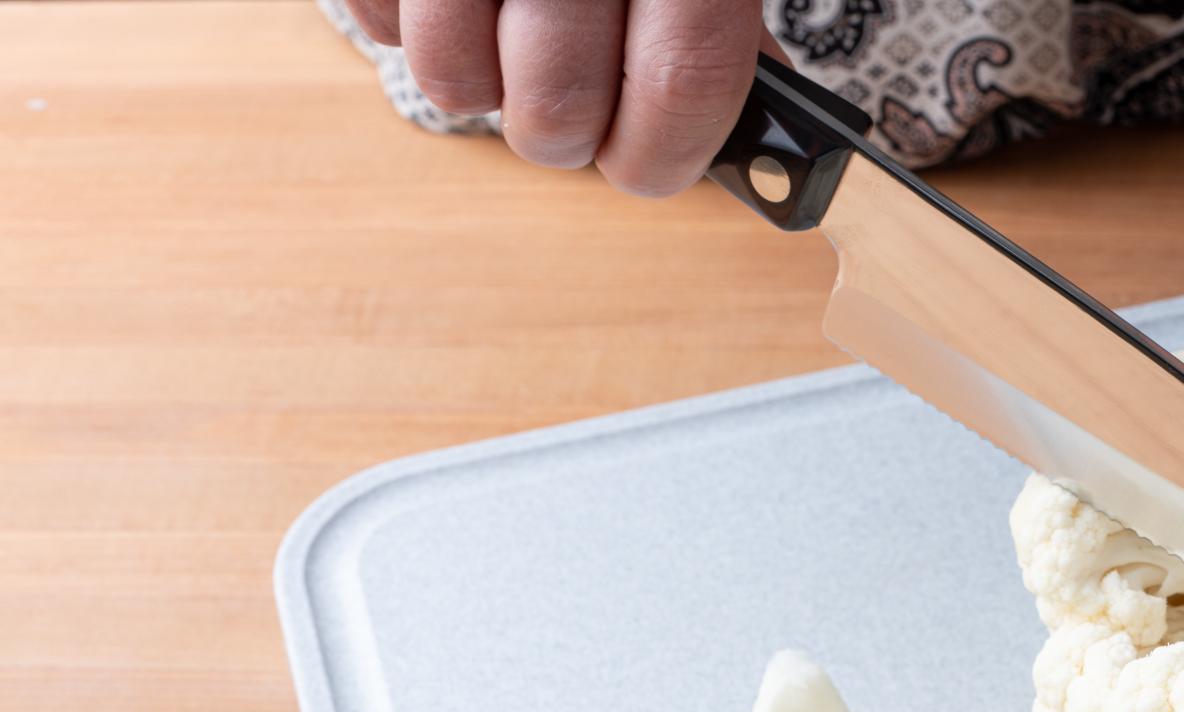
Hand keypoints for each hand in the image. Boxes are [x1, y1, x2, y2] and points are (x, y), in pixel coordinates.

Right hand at [346, 0, 781, 196]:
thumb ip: (718, 30)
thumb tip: (759, 150)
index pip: (684, 81)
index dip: (668, 152)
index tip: (652, 166)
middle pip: (559, 103)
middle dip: (568, 136)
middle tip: (576, 105)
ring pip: (452, 76)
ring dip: (482, 87)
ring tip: (510, 38)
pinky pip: (372, 23)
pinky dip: (409, 29)